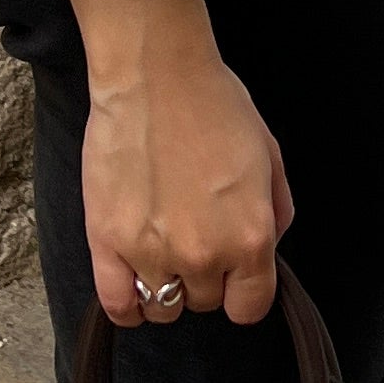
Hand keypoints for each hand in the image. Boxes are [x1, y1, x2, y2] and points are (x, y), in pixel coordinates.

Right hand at [57, 0, 291, 326]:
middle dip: (204, 276)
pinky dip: (127, 306)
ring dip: (166, 287)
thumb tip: (266, 248)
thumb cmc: (214, 105)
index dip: (243, 290)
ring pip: (163, 307)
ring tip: (161, 250)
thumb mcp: (271, 157)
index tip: (234, 272)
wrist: (156, 75)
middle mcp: (204, 254)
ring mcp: (152, 252)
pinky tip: (133, 285)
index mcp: (250, 237)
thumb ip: (277, 214)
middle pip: (204, 303)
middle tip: (193, 233)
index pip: (250, 307)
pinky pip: (117, 305)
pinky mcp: (107, 242)